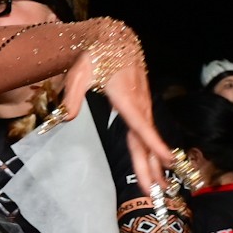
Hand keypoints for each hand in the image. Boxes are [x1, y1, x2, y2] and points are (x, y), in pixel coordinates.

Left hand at [61, 20, 171, 193]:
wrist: (114, 39)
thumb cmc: (95, 56)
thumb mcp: (79, 73)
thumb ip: (71, 97)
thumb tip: (64, 118)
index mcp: (125, 98)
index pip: (141, 126)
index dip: (154, 144)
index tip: (168, 161)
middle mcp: (138, 104)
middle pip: (145, 141)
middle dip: (152, 167)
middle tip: (159, 192)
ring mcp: (142, 106)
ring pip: (147, 139)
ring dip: (154, 164)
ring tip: (160, 187)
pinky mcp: (141, 107)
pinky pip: (146, 133)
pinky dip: (152, 152)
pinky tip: (155, 166)